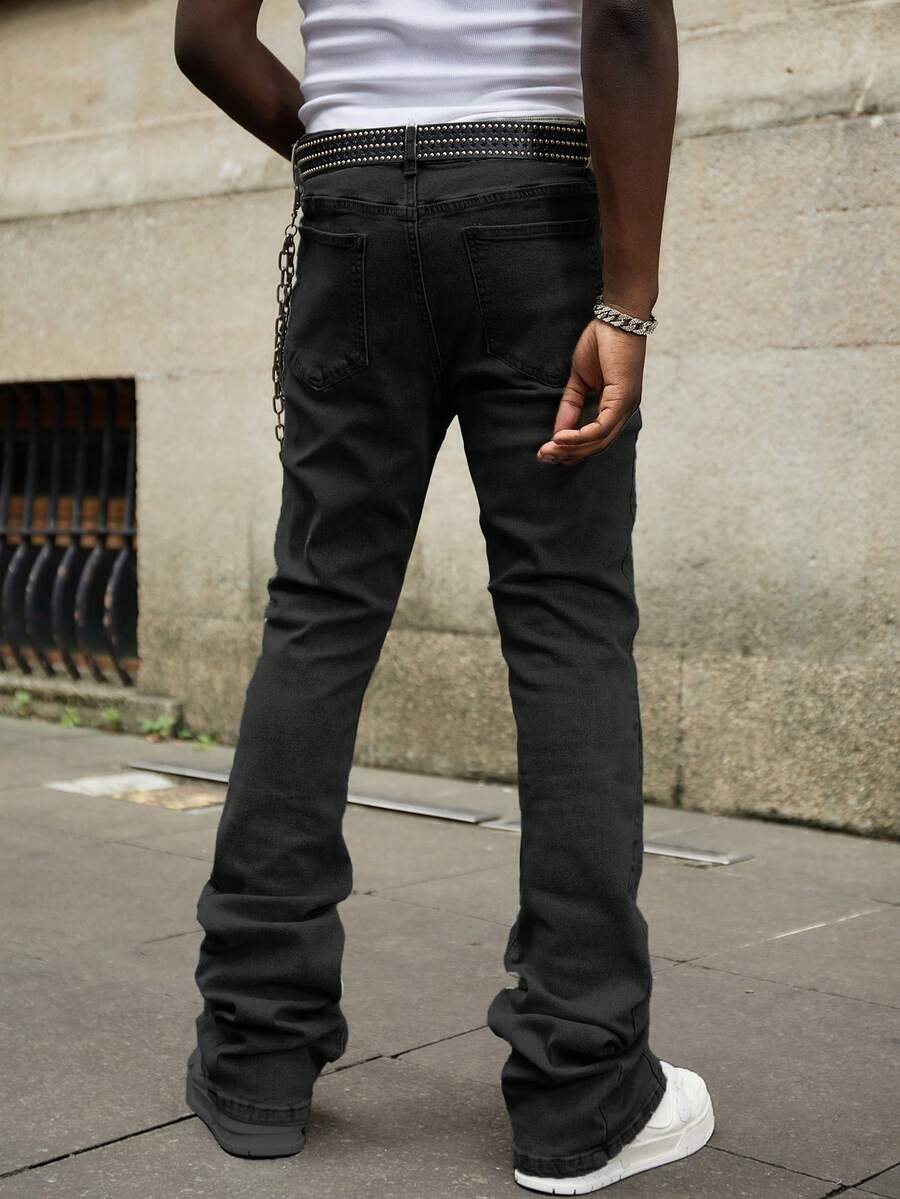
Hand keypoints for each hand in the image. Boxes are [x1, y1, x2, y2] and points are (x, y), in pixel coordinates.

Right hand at [537, 319, 645, 463]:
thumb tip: (558, 431)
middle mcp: (624, 411)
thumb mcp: (580, 379)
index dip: (570, 449)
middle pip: (597, 446)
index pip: (594, 438)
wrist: (618, 317)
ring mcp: (626, 406)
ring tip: (550, 449)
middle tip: (544, 457)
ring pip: (599, 441)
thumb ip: (571, 406)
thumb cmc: (602, 342)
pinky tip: (562, 437)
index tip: (546, 452)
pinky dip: (581, 436)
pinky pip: (601, 428)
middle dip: (568, 454)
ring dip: (572, 448)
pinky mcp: (624, 399)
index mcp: (615, 406)